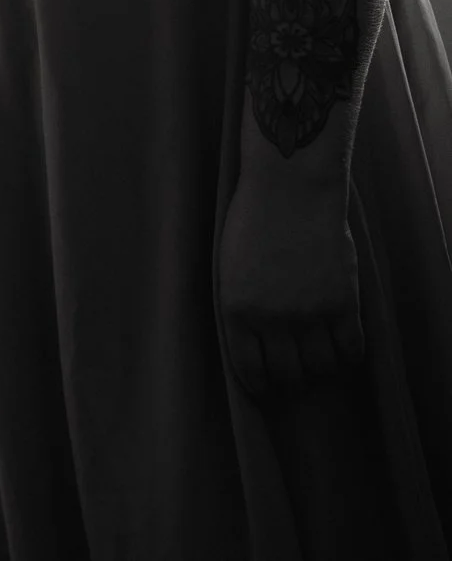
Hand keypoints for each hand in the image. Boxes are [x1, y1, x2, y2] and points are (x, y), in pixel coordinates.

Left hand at [217, 176, 363, 397]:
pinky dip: (348, 356)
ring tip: (316, 357)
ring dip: (319, 366)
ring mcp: (310, 312)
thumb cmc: (251, 223)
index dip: (260, 385)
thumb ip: (241, 307)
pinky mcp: (342, 303)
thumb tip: (255, 344)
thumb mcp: (228, 268)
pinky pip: (351, 349)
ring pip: (320, 366)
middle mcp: (273, 318)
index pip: (249, 369)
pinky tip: (343, 349)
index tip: (266, 389)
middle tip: (293, 371)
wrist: (289, 191)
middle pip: (288, 373)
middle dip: (289, 378)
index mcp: (236, 310)